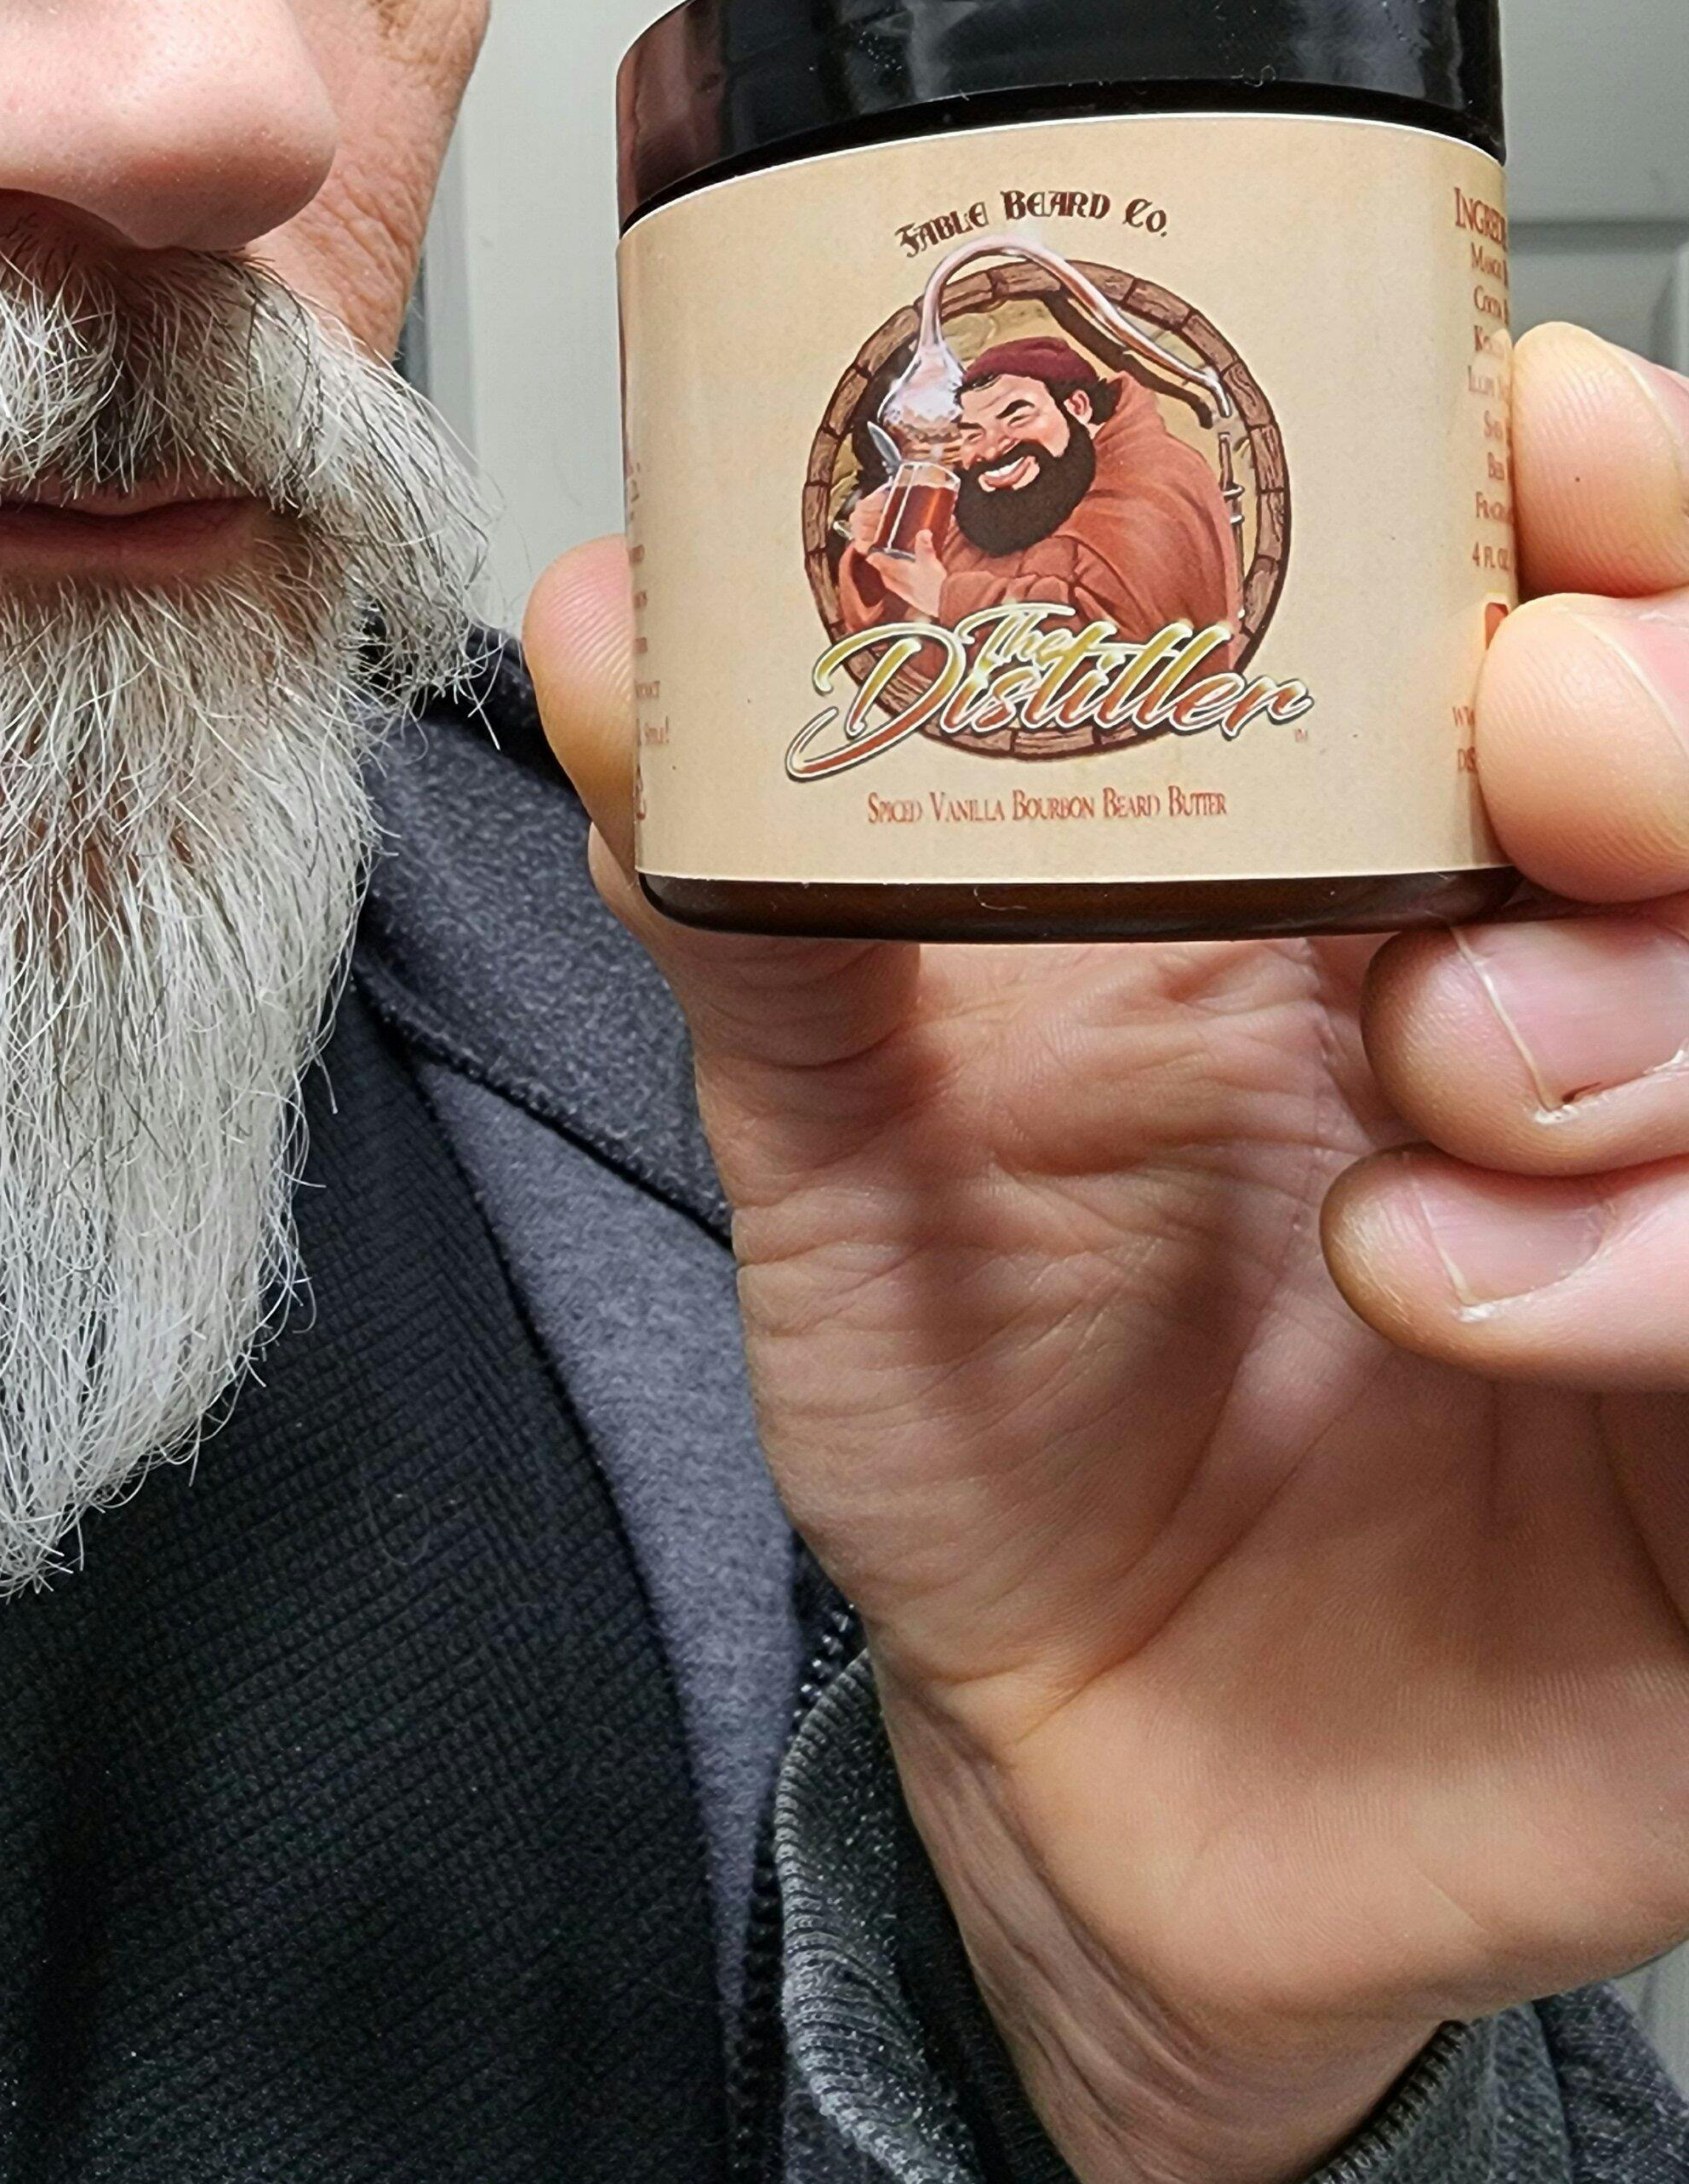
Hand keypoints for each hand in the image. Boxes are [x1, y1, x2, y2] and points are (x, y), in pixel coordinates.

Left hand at [526, 323, 1688, 2183]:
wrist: (1078, 1754)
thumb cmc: (993, 1417)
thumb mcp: (846, 1143)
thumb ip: (756, 895)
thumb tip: (603, 620)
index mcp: (1386, 867)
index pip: (1577, 592)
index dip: (1607, 484)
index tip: (1546, 429)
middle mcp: (1583, 996)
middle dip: (1674, 699)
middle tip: (1534, 729)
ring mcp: (1686, 1208)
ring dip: (1650, 1004)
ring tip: (1425, 1087)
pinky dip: (1658, 1261)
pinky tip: (1445, 1304)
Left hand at [842, 494, 947, 619]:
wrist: (945, 605)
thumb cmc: (934, 583)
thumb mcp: (929, 560)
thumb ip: (924, 546)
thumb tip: (923, 533)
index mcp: (900, 572)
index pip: (883, 564)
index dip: (876, 559)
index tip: (869, 555)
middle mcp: (901, 585)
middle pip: (886, 575)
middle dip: (881, 568)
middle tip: (878, 562)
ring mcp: (909, 595)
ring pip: (894, 585)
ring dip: (891, 578)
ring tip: (891, 572)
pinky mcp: (918, 602)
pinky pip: (905, 593)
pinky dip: (903, 587)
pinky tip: (911, 586)